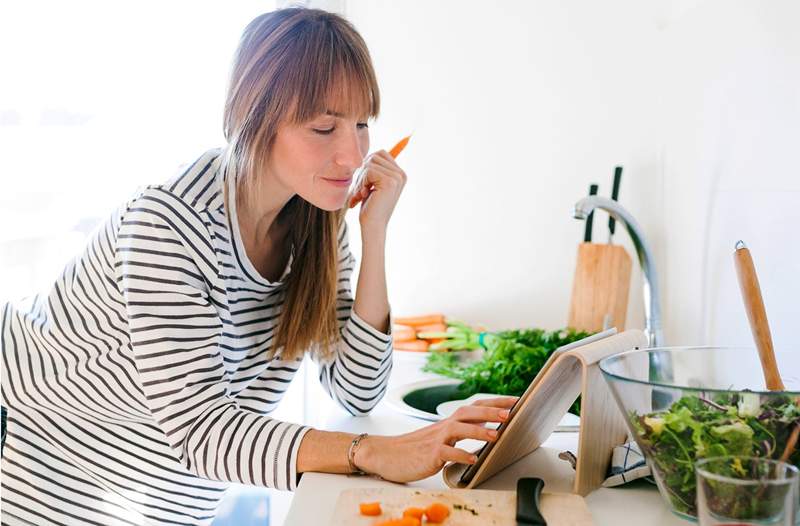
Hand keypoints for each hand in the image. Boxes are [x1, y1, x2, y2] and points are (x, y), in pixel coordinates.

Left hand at [347, 150, 405, 232]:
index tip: (365, 185)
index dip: (367, 166)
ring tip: (362, 194)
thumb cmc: (370, 207)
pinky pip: (368, 171)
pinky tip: (364, 196)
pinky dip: (362, 183)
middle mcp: (401, 174)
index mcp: (400, 174)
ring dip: (361, 179)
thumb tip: (369, 154)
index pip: (380, 153)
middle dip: (362, 172)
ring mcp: (397, 177)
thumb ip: (373, 169)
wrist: (373, 226)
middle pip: (374, 156)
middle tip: (361, 190)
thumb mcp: (372, 184)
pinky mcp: (389, 182)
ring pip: (369, 163)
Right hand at [353, 396, 517, 482]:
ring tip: (496, 435)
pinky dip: (460, 456)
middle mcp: (444, 426)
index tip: (516, 400)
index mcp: (449, 422)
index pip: (475, 406)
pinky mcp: (429, 455)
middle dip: (490, 411)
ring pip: (459, 429)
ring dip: (478, 431)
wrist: (386, 454)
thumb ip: (463, 430)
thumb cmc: (416, 448)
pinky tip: (472, 460)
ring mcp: (436, 440)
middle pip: (469, 412)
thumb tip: (486, 424)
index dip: (495, 402)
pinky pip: (446, 453)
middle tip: (510, 413)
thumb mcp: (442, 436)